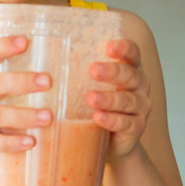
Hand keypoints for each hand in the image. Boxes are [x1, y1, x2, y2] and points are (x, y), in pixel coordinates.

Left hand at [87, 39, 151, 159]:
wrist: (109, 139)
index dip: (124, 48)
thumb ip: (77, 68)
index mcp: (129, 68)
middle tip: (93, 70)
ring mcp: (140, 108)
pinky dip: (112, 120)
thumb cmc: (95, 102)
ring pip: (128, 100)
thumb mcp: (88, 83)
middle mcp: (139, 86)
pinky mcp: (136, 128)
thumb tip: (44, 51)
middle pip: (130, 75)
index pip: (132, 53)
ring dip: (109, 99)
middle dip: (112, 72)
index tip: (108, 46)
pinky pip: (126, 123)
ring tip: (91, 98)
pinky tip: (98, 117)